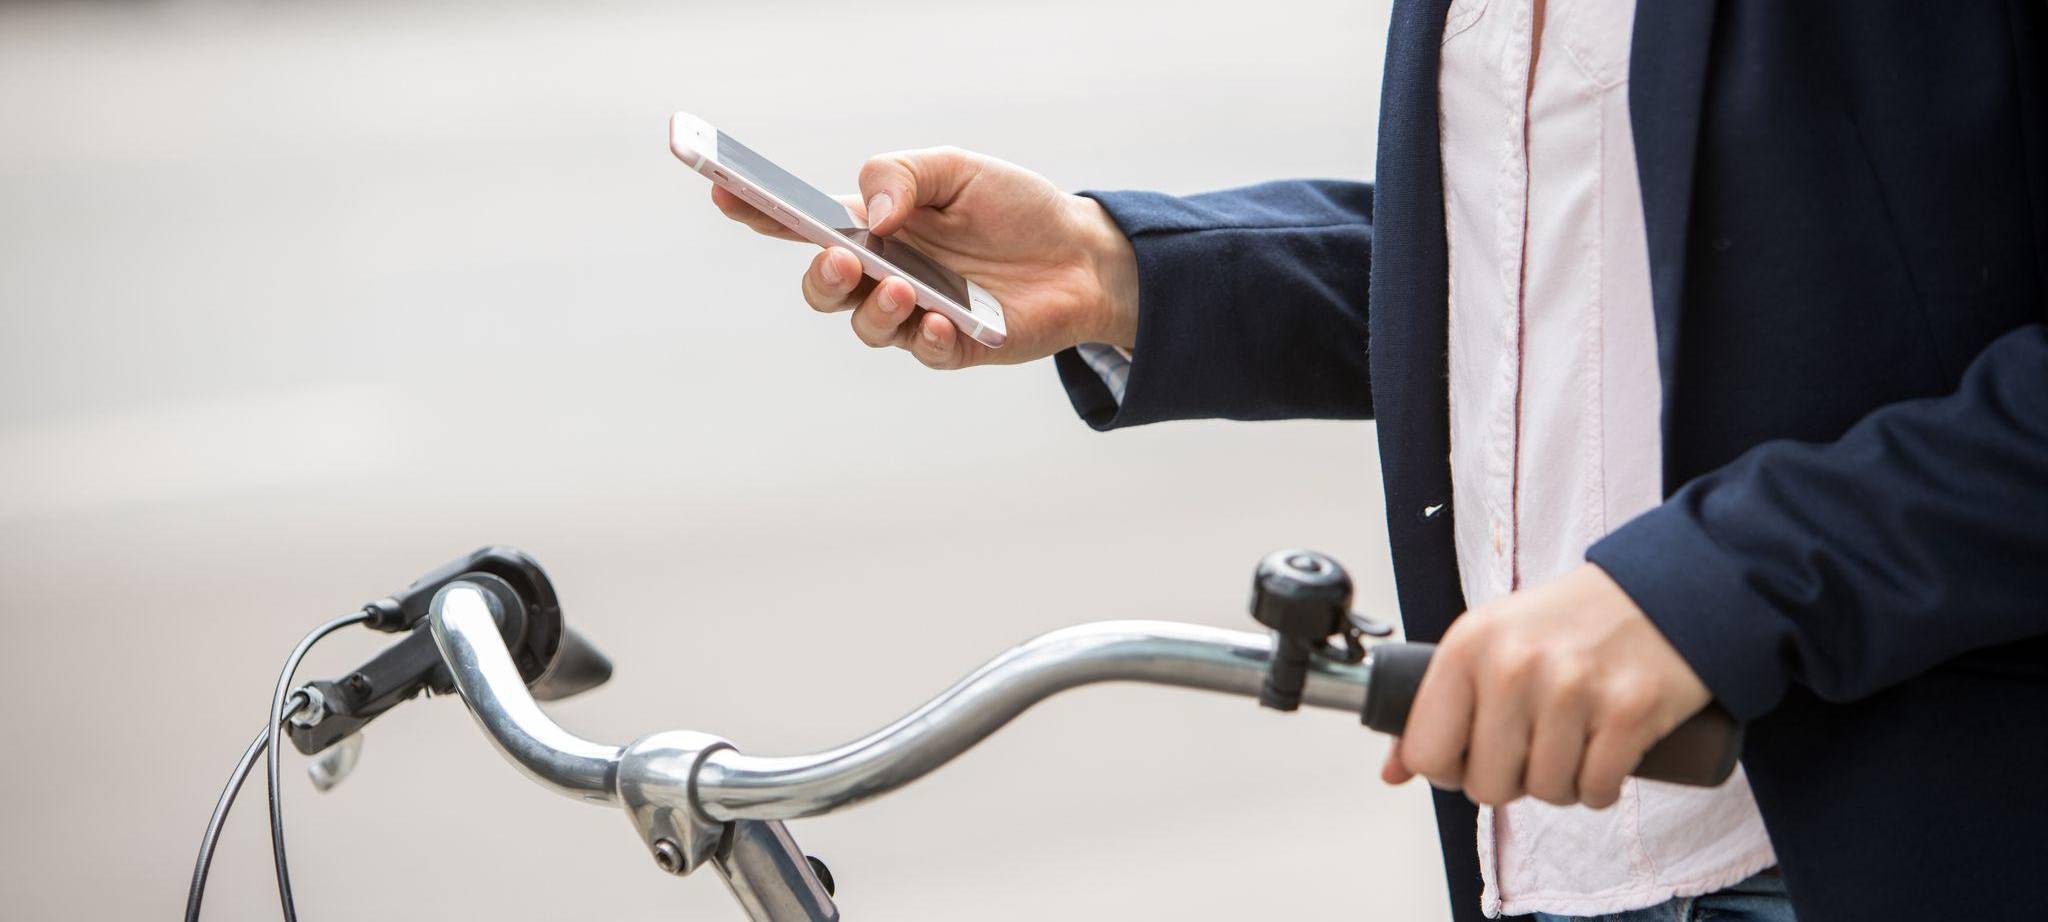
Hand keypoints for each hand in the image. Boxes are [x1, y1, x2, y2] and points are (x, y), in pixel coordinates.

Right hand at [711, 147, 1137, 367]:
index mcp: (873, 226)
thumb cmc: (1013, 207)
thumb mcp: (960, 170)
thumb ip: (906, 176)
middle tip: (842, 260)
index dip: (758, 212)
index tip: (724, 194)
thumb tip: (871, 213)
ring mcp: (916, 314)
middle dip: (821, 277)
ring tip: (904, 290)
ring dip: (876, 310)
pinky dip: (930, 338)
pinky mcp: (955, 347)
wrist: (1083, 253)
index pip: (802, 223)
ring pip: (866, 326)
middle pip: (822, 288)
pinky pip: (926, 352)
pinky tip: (944, 321)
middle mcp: (884, 273)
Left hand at [1380, 564, 1712, 808]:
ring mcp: (1573, 687)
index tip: (1475, 756)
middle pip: (1487, 785)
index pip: (1426, 752)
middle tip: (1534, 748)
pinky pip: (1596, 791)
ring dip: (1561, 784)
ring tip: (1573, 744)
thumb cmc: (1566, 625)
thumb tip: (1393, 773)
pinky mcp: (1630, 710)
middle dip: (1511, 781)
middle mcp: (1513, 665)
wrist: (1661, 588)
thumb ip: (1437, 706)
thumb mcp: (1489, 643)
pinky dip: (1600, 789)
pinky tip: (1606, 756)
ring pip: (1546, 792)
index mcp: (1467, 645)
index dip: (1450, 770)